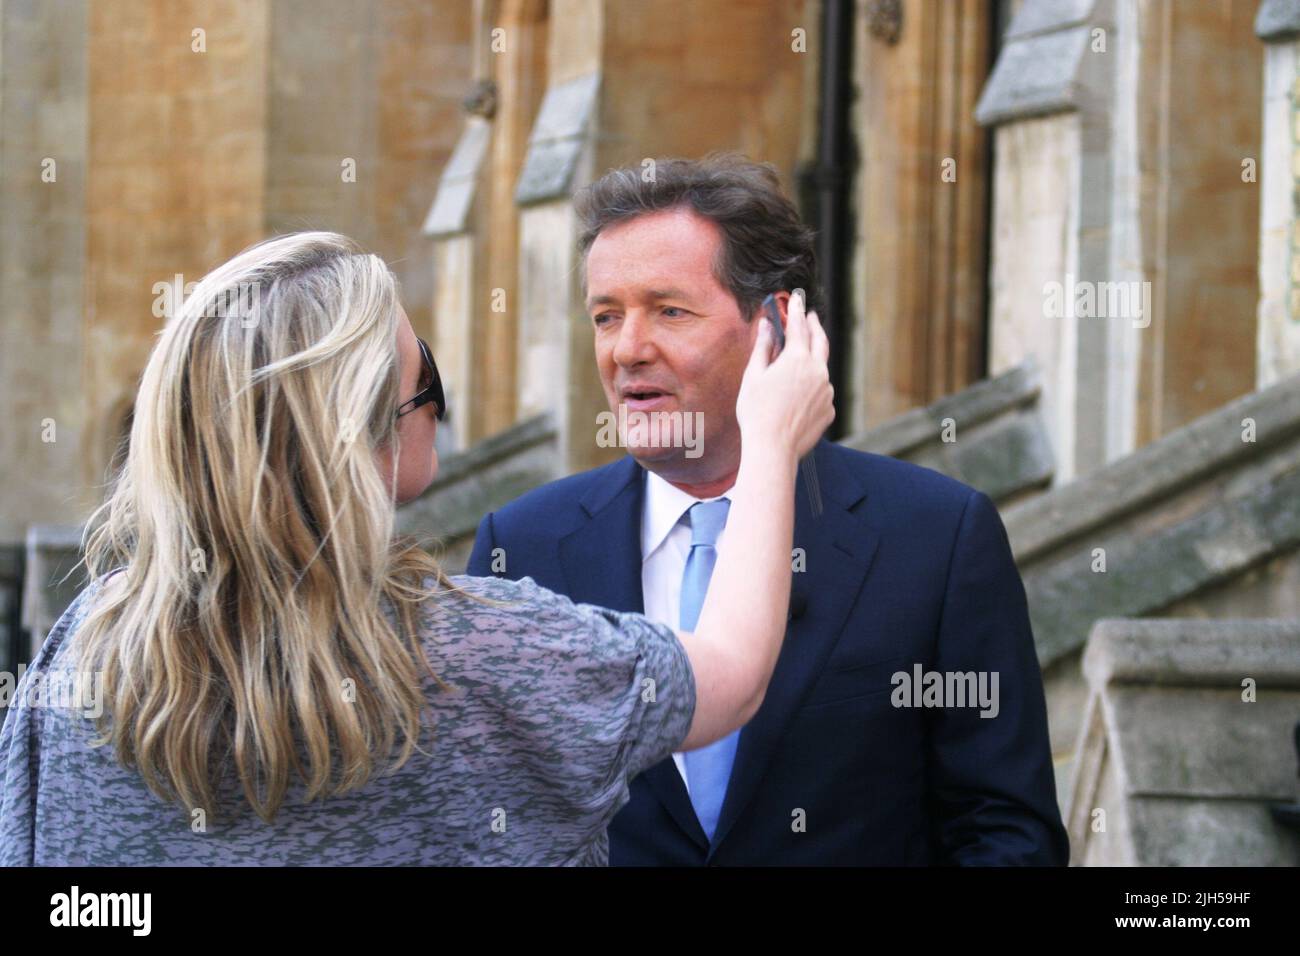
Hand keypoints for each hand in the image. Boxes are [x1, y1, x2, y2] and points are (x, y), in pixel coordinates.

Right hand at [735, 290, 833, 461]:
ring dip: (811, 361)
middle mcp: (818, 372)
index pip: (798, 326)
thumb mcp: (753, 376)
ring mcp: (827, 392)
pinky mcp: (829, 410)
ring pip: (820, 369)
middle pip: (819, 341)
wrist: (772, 449)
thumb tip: (767, 327)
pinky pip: (821, 393)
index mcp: (797, 359)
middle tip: (810, 315)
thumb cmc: (757, 413)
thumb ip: (763, 348)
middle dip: (814, 326)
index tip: (796, 298)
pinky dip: (812, 388)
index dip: (795, 310)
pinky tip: (797, 398)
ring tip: (798, 362)